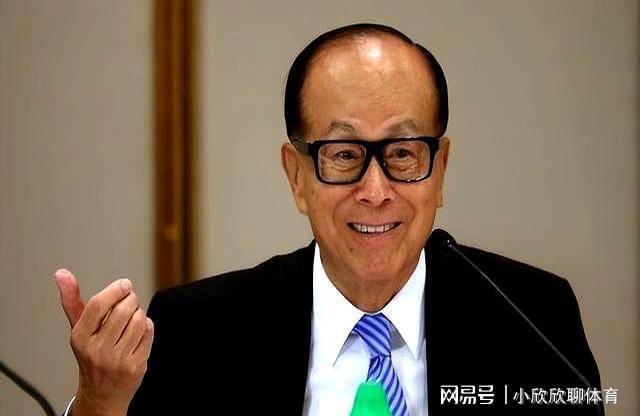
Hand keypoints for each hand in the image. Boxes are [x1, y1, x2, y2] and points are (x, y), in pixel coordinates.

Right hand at [55, 269, 153, 415]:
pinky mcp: (135, 366)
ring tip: (131, 320)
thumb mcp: (79, 328)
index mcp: (80, 338)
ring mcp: (117, 360)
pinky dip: (147, 327)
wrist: (101, 393)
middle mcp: (97, 350)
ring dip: (139, 314)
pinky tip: (137, 333)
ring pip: (138, 320)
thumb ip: (72, 299)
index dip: (115, 290)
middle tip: (129, 301)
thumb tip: (61, 273)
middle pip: (124, 309)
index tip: (124, 284)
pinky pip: (149, 332)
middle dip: (131, 300)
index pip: (98, 304)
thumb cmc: (91, 354)